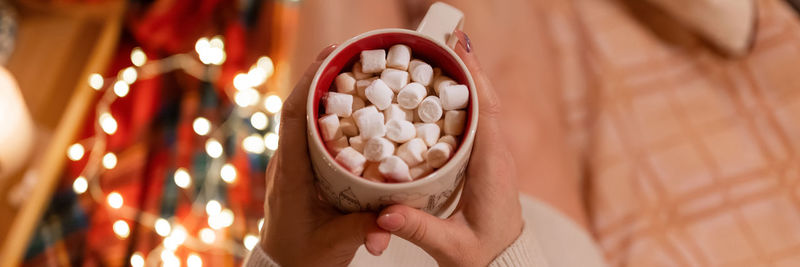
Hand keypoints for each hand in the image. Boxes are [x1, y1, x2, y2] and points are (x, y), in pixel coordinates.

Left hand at [260, 46, 390, 265]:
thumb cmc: (304, 257)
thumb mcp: (336, 243)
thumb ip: (363, 229)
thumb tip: (392, 218)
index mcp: (290, 175)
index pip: (293, 118)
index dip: (308, 84)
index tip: (328, 59)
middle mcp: (288, 164)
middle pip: (300, 108)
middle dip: (322, 78)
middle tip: (348, 56)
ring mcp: (294, 166)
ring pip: (306, 119)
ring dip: (326, 93)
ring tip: (354, 72)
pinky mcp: (303, 171)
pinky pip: (314, 134)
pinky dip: (331, 115)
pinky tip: (355, 109)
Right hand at [376, 31, 523, 265]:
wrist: (504, 266)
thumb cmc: (481, 257)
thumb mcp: (449, 246)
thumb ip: (418, 228)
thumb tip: (384, 213)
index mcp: (492, 168)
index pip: (488, 113)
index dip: (474, 79)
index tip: (459, 49)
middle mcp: (497, 155)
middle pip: (486, 100)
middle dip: (468, 67)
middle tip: (447, 35)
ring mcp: (493, 156)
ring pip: (483, 107)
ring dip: (467, 78)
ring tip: (444, 49)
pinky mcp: (485, 160)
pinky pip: (477, 120)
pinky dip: (463, 98)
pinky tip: (444, 87)